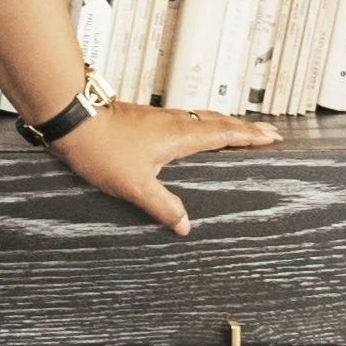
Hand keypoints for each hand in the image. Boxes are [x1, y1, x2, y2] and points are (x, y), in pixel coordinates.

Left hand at [46, 99, 278, 237]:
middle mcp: (175, 122)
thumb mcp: (135, 186)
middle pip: (218, 121)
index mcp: (181, 136)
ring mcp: (160, 119)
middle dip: (243, 128)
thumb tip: (185, 226)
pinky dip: (199, 127)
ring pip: (200, 119)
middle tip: (266, 133)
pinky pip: (183, 122)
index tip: (273, 136)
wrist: (72, 119)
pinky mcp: (145, 120)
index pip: (225, 133)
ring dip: (222, 124)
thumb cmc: (102, 149)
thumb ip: (163, 206)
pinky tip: (192, 137)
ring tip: (237, 133)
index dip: (250, 136)